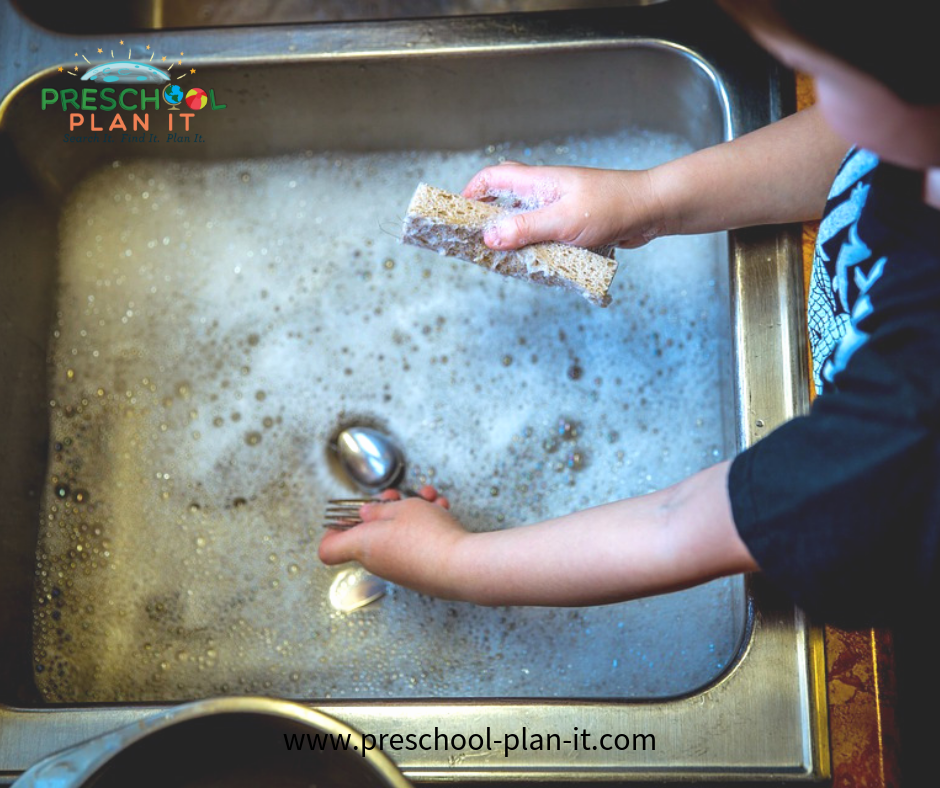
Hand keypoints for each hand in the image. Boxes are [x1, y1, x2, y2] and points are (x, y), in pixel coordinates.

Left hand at [318, 486, 470, 598]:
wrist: (461, 566)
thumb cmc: (427, 536)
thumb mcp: (401, 508)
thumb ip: (379, 510)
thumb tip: (365, 516)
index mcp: (363, 545)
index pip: (328, 549)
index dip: (332, 531)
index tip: (344, 515)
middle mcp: (377, 561)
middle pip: (369, 534)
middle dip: (385, 509)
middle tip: (396, 496)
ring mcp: (400, 569)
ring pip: (397, 534)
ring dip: (412, 512)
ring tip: (429, 498)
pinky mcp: (420, 572)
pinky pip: (416, 544)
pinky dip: (427, 526)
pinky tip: (442, 510)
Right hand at [462, 161, 665, 250]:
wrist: (652, 211)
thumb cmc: (612, 207)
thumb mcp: (563, 221)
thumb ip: (525, 229)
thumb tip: (489, 236)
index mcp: (539, 182)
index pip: (493, 178)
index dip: (471, 193)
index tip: (456, 216)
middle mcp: (545, 193)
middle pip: (504, 201)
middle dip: (486, 221)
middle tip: (475, 245)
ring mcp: (558, 209)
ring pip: (523, 223)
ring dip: (512, 240)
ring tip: (501, 261)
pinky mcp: (570, 226)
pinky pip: (543, 237)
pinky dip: (534, 250)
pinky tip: (533, 266)